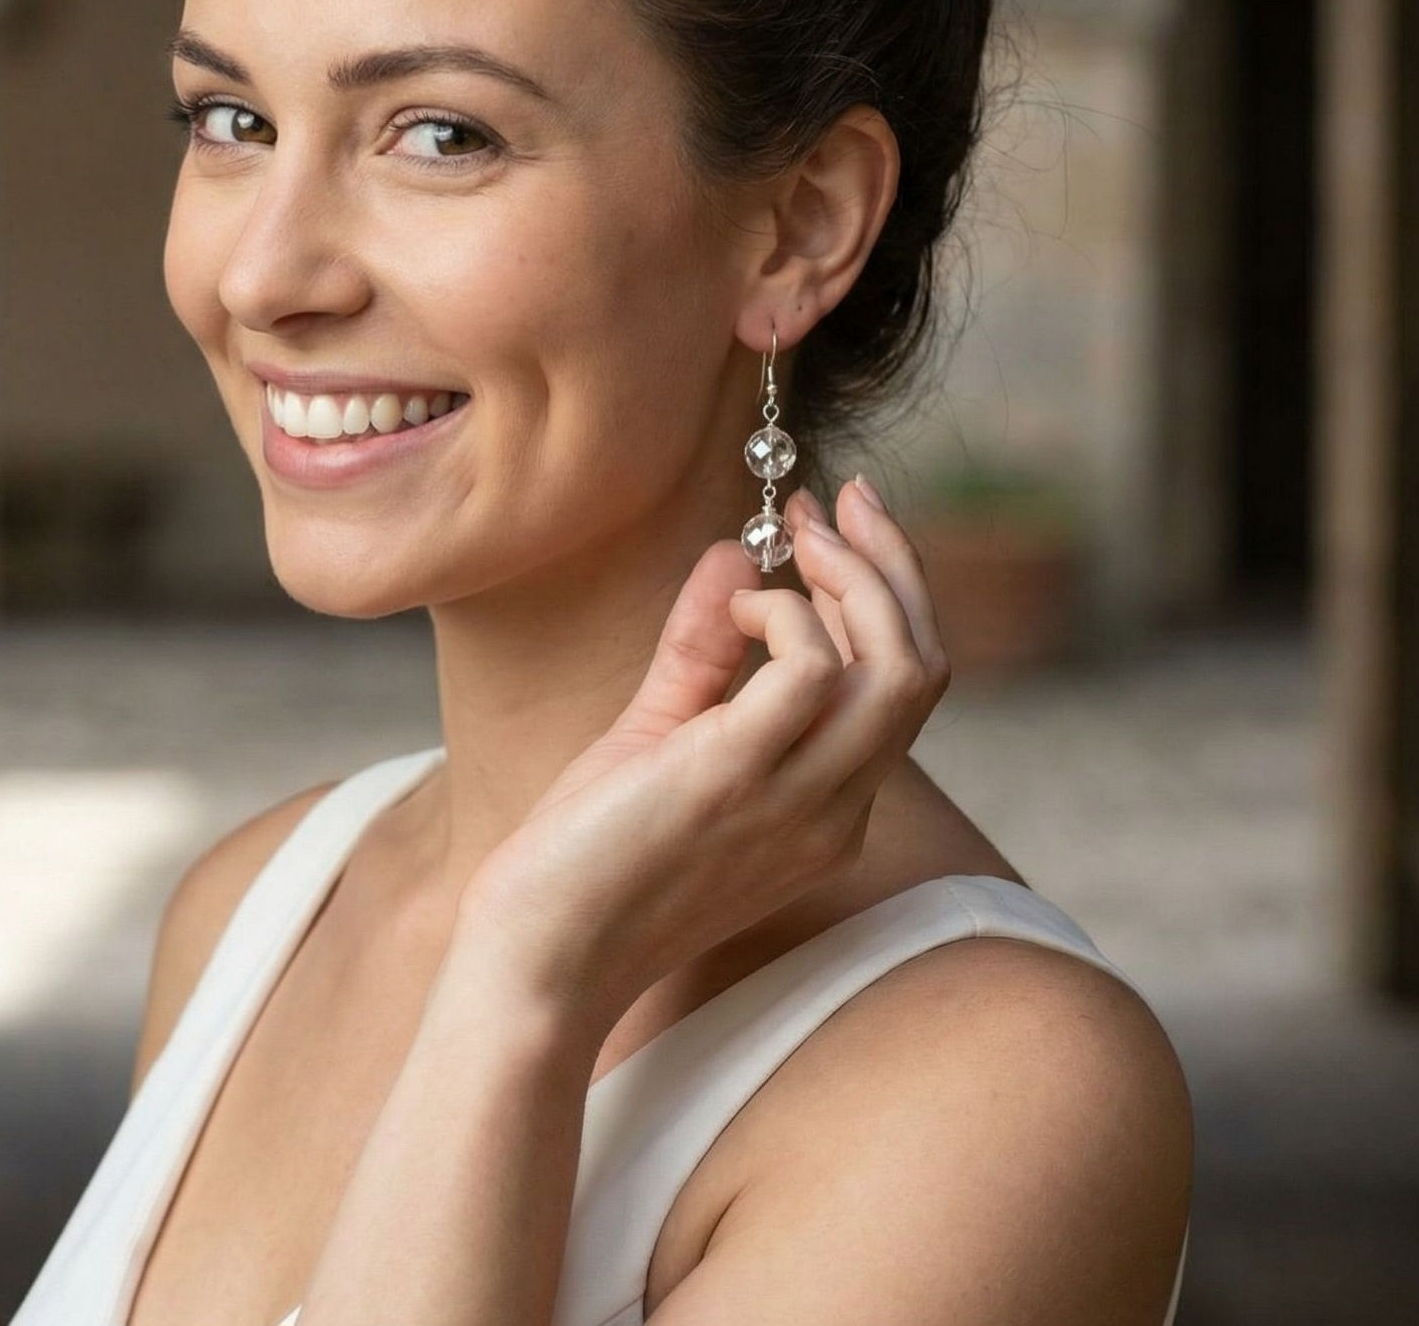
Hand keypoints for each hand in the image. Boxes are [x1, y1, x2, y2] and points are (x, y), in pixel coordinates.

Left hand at [453, 476, 951, 1034]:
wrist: (538, 960)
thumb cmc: (592, 858)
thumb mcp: (661, 737)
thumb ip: (704, 651)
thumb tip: (735, 555)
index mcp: (828, 807)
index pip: (902, 687)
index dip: (882, 592)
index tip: (826, 524)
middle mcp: (836, 810)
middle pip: (923, 668)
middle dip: (892, 565)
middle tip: (833, 501)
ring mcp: (797, 801)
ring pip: (900, 670)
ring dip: (858, 578)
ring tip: (797, 536)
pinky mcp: (736, 779)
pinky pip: (811, 672)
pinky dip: (787, 615)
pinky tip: (739, 608)